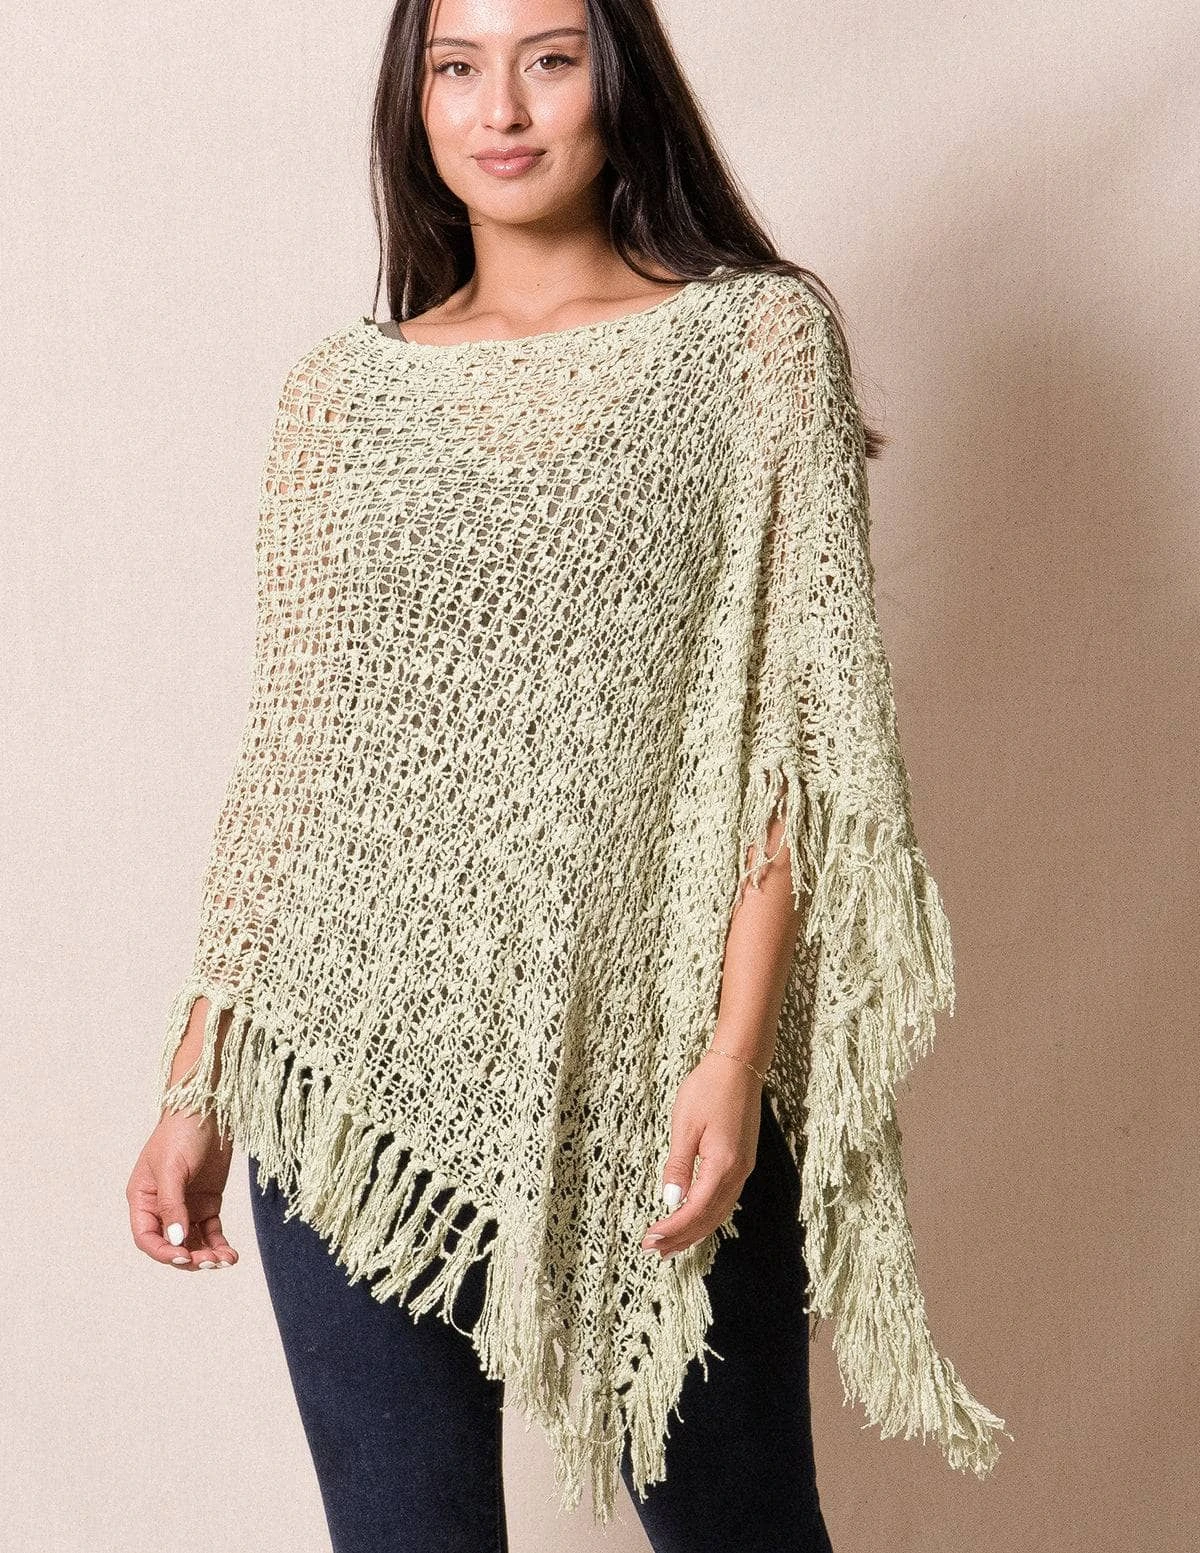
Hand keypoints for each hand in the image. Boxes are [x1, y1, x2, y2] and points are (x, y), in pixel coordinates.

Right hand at [127, 1108, 239, 1270]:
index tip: (183, 1256)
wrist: (208, 1108)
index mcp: (143, 1199)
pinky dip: (219, 1244)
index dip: (163, 1251)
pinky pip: (211, 1231)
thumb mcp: (172, 1168)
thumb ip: (172, 1205)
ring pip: (193, 1242)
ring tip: (225, 1260)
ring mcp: (187, 1205)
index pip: (147, 1237)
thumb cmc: (181, 1132)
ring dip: (206, 1255)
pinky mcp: (208, 1202)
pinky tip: (231, 1255)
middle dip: (189, 1257)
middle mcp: (163, 1207)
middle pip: (172, 1244)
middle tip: (210, 1262)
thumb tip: (176, 1241)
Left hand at [641, 1050, 761, 1258]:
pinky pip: (724, 1200)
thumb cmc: (709, 1088)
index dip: (673, 1228)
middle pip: (709, 1218)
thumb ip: (679, 1165)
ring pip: (719, 1212)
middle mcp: (739, 1172)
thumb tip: (671, 1200)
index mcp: (724, 1165)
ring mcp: (743, 1168)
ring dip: (694, 1231)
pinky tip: (692, 1220)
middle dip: (681, 1238)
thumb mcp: (685, 1125)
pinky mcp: (742, 1162)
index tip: (650, 1240)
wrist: (739, 1065)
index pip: (696, 1210)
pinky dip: (706, 1216)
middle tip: (653, 1251)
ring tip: (669, 1245)